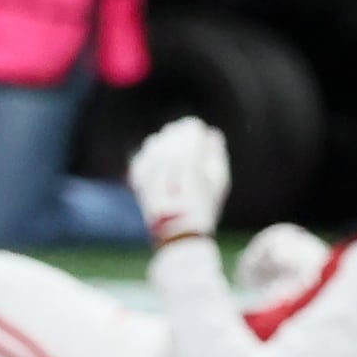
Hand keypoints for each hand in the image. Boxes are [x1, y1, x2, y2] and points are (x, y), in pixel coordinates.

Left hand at [129, 115, 231, 245]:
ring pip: (155, 141)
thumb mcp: (220, 179)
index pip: (190, 125)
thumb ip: (216, 152)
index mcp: (189, 150)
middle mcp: (165, 151)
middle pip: (172, 131)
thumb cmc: (203, 205)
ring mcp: (148, 161)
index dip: (197, 134)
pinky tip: (162, 177)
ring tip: (175, 171)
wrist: (176, 231)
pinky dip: (152, 162)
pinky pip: (143, 156)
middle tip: (189, 160)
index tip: (201, 145)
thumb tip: (212, 134)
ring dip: (165, 150)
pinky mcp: (136, 172)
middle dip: (181, 140)